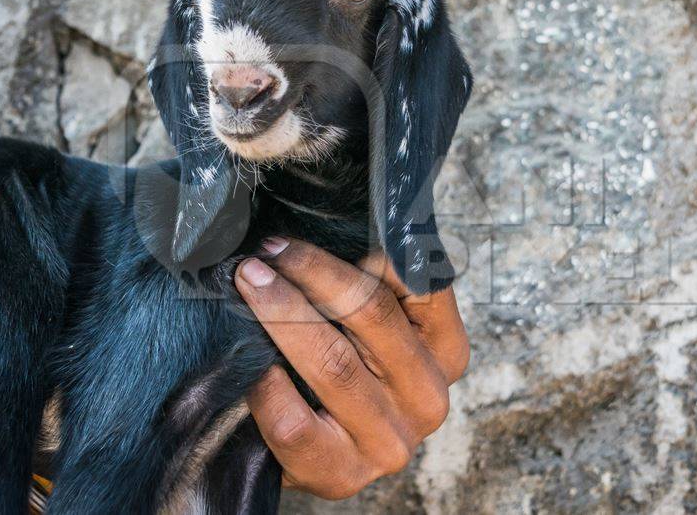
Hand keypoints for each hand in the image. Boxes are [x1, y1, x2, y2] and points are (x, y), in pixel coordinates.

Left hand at [235, 238, 468, 499]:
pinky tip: (248, 359)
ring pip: (333, 362)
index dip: (363, 250)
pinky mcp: (342, 475)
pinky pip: (294, 421)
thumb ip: (376, 279)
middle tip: (266, 252)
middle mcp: (429, 398)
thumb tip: (346, 221)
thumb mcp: (377, 323)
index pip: (418, 282)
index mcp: (447, 350)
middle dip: (310, 273)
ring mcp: (389, 442)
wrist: (318, 448)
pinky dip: (266, 384)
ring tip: (249, 283)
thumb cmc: (349, 366)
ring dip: (281, 313)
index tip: (312, 233)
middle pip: (370, 313)